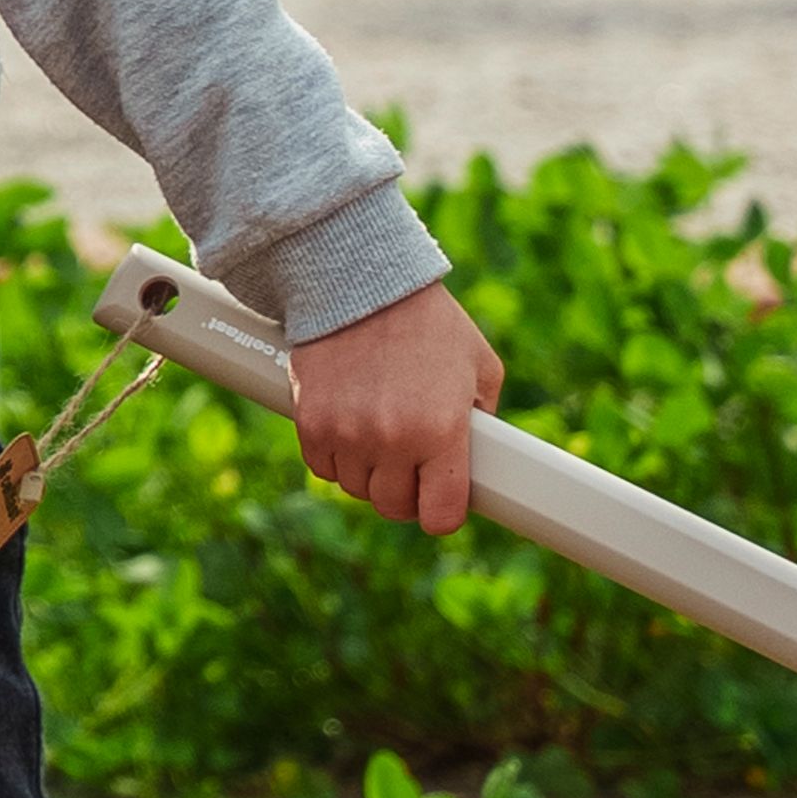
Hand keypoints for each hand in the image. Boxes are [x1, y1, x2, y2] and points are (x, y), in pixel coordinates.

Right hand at [287, 278, 502, 534]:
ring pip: (356, 488)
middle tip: (411, 465)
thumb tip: (483, 458)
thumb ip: (484, 418)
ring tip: (379, 436)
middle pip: (394, 507)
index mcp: (442, 431)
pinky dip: (336, 456)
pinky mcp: (312, 423)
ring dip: (368, 472)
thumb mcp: (479, 365)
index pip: (441, 515)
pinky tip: (349, 427)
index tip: (440, 502)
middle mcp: (394, 440)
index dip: (442, 512)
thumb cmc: (429, 323)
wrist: (362, 282)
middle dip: (405, 492)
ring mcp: (348, 434)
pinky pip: (323, 467)